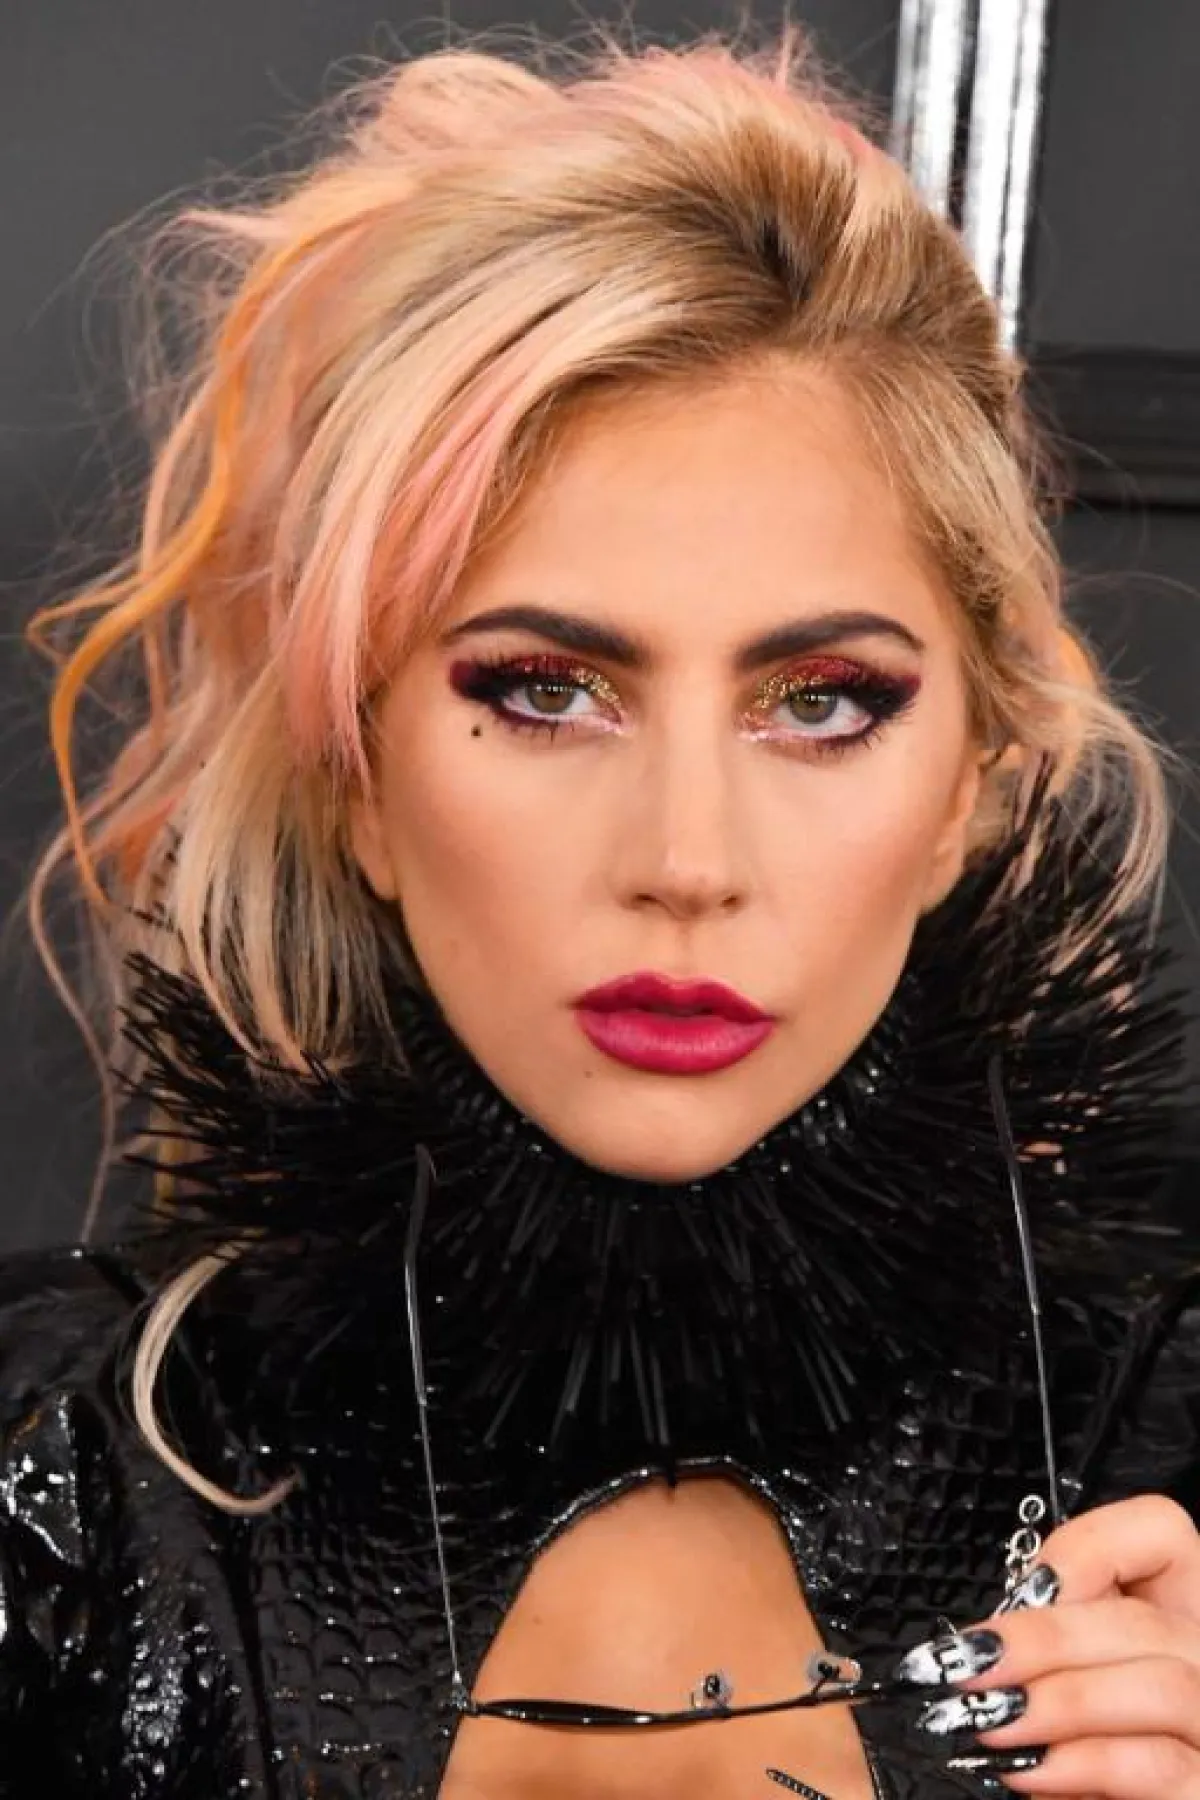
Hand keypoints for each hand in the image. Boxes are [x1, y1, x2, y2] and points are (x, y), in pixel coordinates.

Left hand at [899, 1495, 1199, 1795]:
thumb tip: (985, 1641)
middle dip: (1046, 1640)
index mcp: (1179, 1611)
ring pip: (1162, 1687)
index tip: (1027, 1586)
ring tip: (992, 1721)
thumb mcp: (1068, 1680)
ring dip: (1062, 1701)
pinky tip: (1030, 1772)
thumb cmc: (1083, 1746)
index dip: (1089, 1546)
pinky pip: (1157, 1764)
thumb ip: (1054, 1643)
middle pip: (1145, 1623)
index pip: (1161, 1531)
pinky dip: (1084, 1763)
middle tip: (972, 1664)